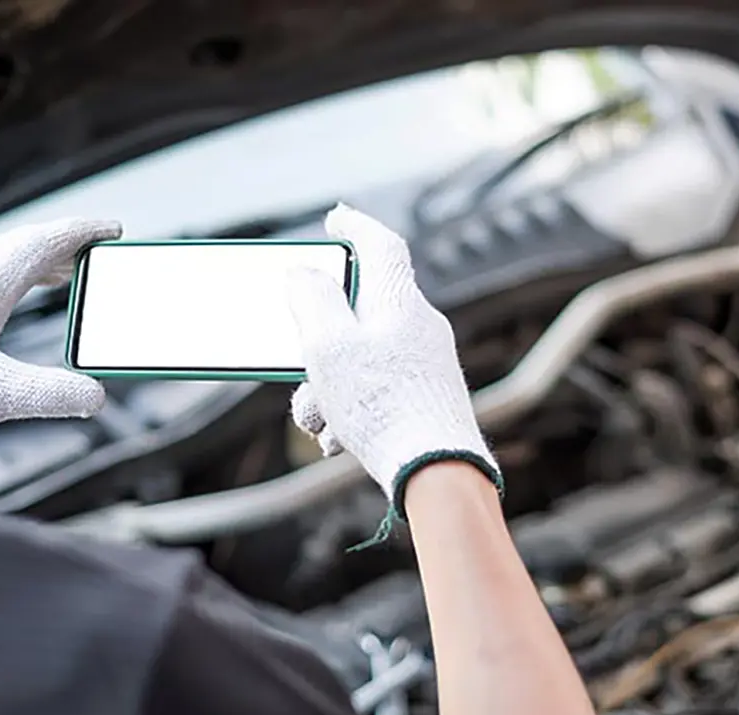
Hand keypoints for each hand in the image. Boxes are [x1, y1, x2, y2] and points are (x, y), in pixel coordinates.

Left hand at [0, 218, 120, 448]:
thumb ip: (51, 394)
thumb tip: (93, 395)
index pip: (41, 243)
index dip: (82, 234)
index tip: (112, 229)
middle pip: (23, 246)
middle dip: (65, 245)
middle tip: (98, 251)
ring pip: (0, 260)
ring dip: (38, 261)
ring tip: (67, 273)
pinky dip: (12, 278)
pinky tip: (12, 299)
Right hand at [287, 205, 499, 514]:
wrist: (435, 471)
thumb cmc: (383, 406)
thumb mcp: (328, 345)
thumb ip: (311, 299)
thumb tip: (306, 274)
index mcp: (399, 301)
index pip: (380, 244)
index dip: (354, 226)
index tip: (335, 219)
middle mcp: (420, 326)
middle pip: (357, 315)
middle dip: (318, 347)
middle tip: (302, 370)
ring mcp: (426, 364)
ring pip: (361, 360)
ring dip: (328, 389)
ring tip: (320, 422)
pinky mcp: (427, 399)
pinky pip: (378, 391)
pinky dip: (351, 410)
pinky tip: (340, 440)